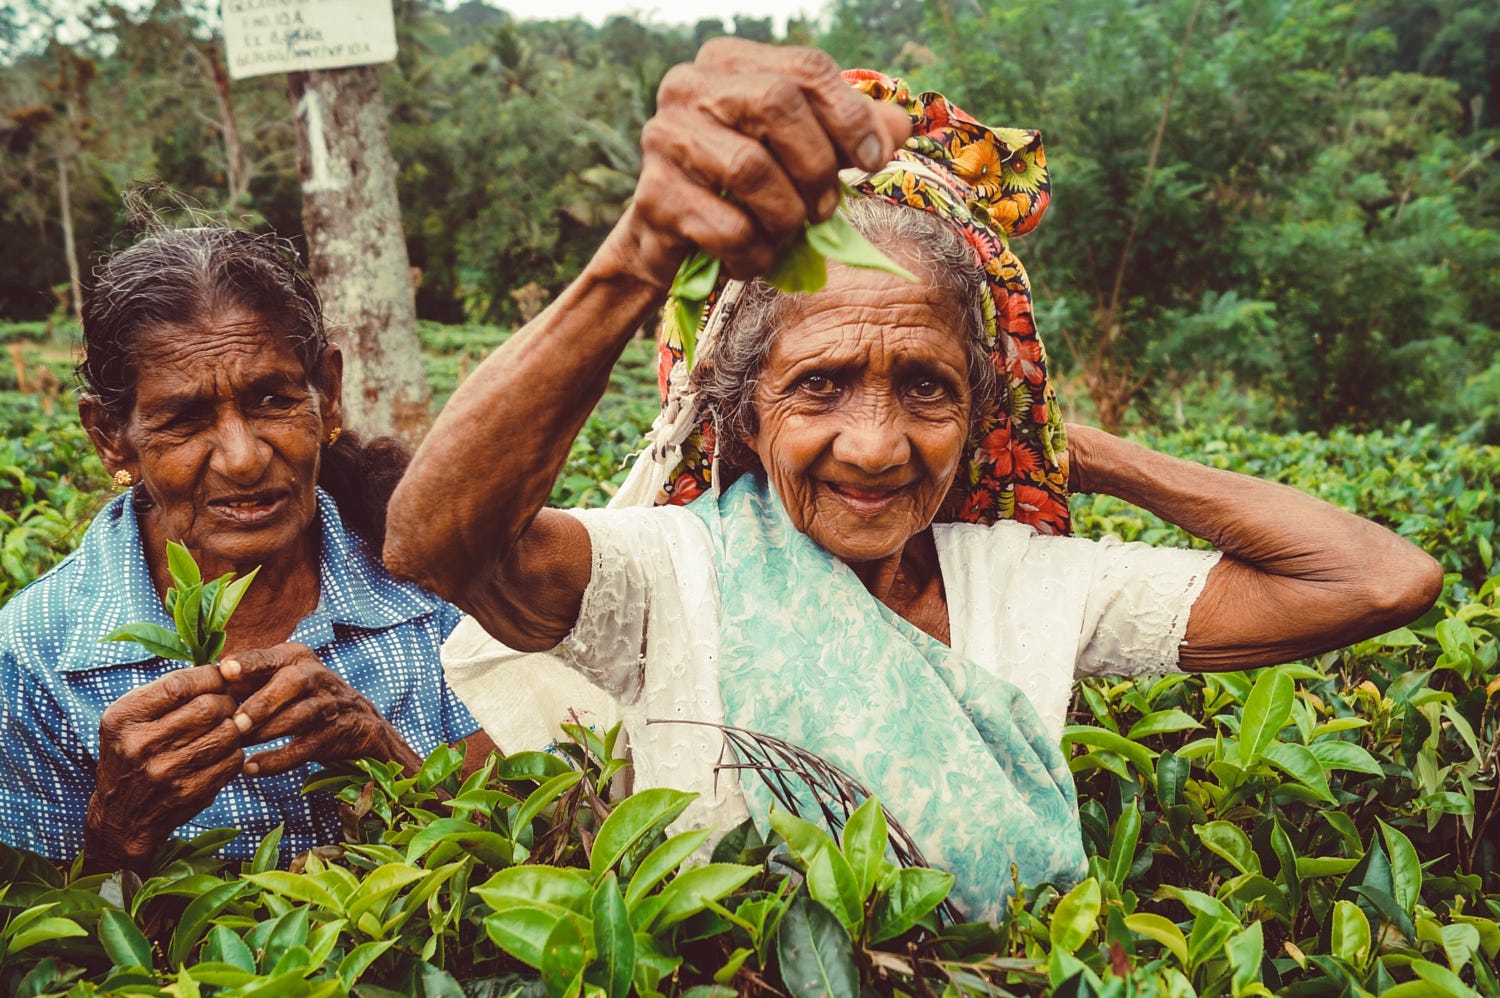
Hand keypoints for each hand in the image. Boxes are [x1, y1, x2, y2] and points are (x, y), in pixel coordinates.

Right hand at [86, 665, 242, 871]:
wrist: (121, 818)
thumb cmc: (131, 755)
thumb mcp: (129, 720)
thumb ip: (165, 693)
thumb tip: (219, 669)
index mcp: (123, 719)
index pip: (178, 685)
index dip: (209, 676)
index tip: (221, 676)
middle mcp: (139, 745)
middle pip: (208, 708)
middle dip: (226, 702)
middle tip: (225, 705)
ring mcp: (165, 772)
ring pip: (228, 732)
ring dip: (234, 727)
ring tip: (224, 727)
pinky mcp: (189, 793)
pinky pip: (233, 760)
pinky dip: (234, 752)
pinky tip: (220, 752)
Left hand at [218, 643, 420, 776]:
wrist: (359, 722)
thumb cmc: (304, 695)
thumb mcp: (283, 675)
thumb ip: (249, 677)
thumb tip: (204, 682)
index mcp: (296, 658)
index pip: (270, 657)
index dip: (248, 664)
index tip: (224, 670)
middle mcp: (316, 677)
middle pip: (292, 683)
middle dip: (263, 702)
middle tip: (236, 721)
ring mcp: (327, 707)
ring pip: (299, 716)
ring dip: (268, 730)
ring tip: (240, 744)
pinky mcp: (331, 737)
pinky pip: (303, 750)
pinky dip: (277, 761)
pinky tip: (252, 769)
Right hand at [619, 37, 912, 284]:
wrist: (672, 242)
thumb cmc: (745, 188)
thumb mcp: (801, 151)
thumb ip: (852, 131)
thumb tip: (903, 125)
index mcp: (729, 60)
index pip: (806, 68)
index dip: (850, 116)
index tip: (872, 161)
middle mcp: (688, 86)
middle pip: (776, 103)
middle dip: (816, 166)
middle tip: (826, 207)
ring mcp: (664, 138)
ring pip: (750, 169)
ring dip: (786, 216)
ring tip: (787, 233)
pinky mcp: (652, 196)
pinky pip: (728, 228)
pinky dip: (756, 254)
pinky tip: (753, 256)